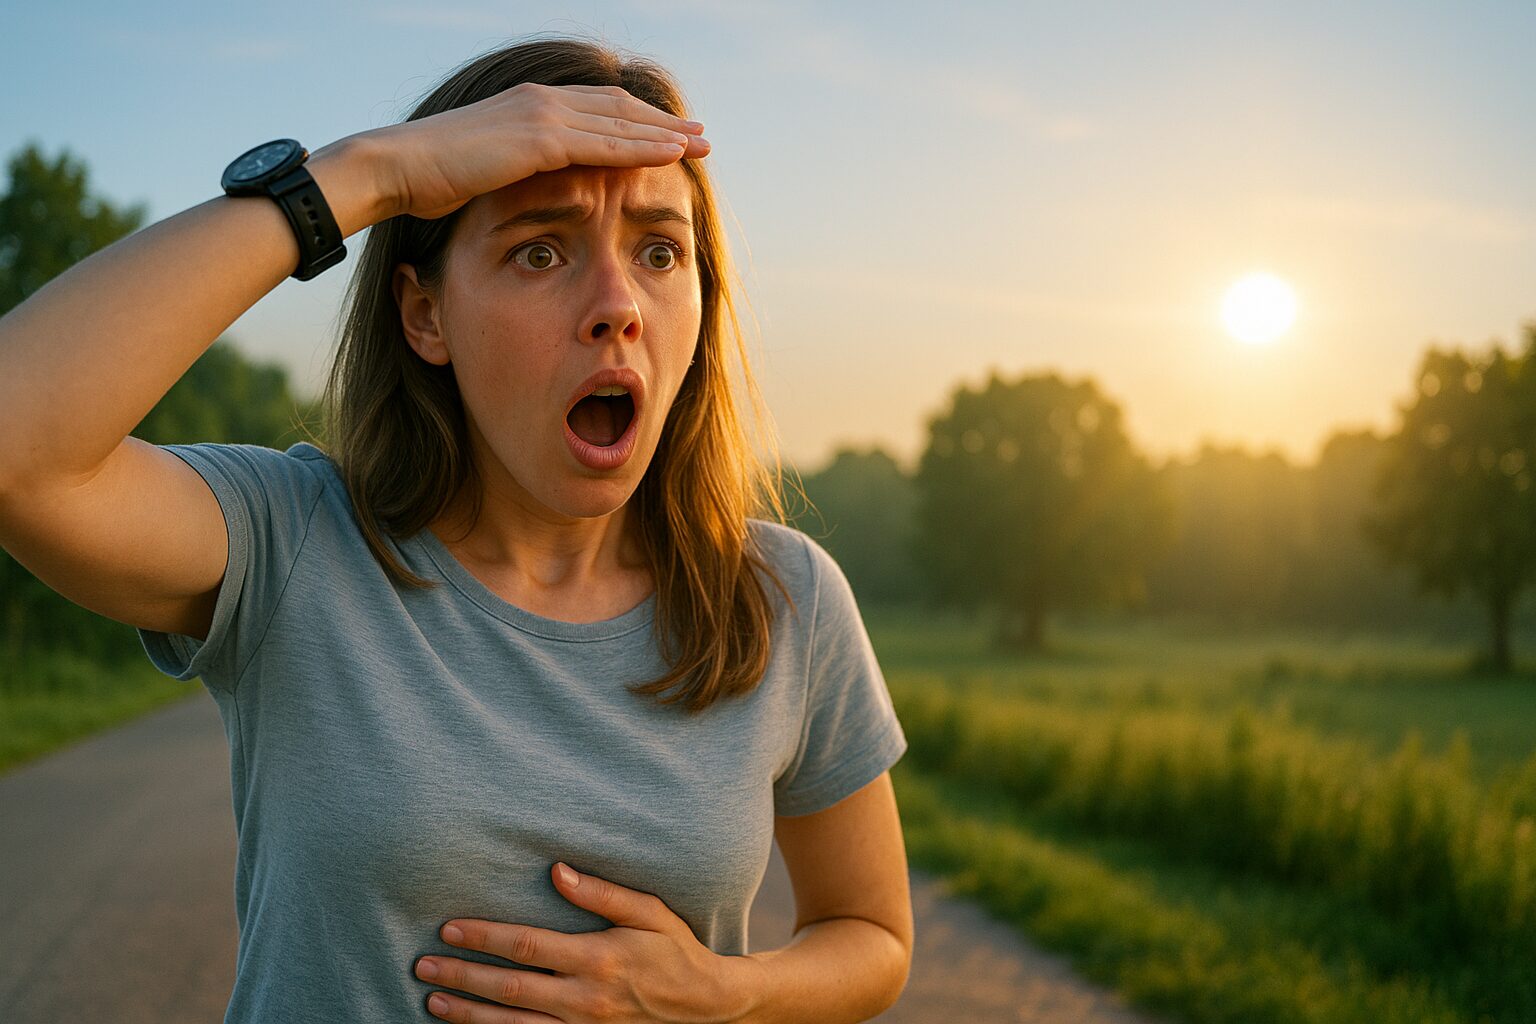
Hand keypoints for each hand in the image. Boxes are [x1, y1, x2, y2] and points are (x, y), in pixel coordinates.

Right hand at [358, 82, 710, 221]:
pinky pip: (604, 143)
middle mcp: (542, 100)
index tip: (670, 134)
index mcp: (530, 104)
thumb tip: (531, 185)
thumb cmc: (432, 178)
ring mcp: (542, 115)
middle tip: (701, 136)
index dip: (638, 120)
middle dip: (663, 124)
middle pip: (619, 109)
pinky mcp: (539, 138)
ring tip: (700, 146)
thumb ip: (517, 167)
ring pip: (620, 123)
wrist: (399, 168)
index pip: (598, 108)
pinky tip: (671, 155)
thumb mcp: (486, 167)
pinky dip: (642, 148)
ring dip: (665, 135)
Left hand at [413, 862, 758, 1022]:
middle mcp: (584, 998)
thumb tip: (557, 870)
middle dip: (463, 976)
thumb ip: (603, 893)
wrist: (706, 1009)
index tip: (450, 928)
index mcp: (598, 959)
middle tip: (423, 965)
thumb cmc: (676, 952)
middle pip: (510, 988)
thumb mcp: (650, 913)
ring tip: (433, 999)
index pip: (526, 946)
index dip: (484, 938)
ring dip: (469, 1014)